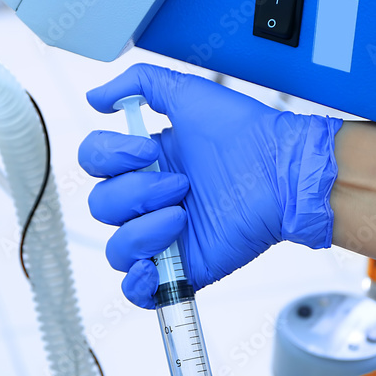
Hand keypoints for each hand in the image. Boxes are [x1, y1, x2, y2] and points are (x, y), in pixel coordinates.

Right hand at [79, 64, 341, 307]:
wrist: (282, 171)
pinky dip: (136, 283)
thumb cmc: (245, 133)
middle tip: (181, 183)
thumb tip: (96, 96)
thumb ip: (140, 83)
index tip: (148, 150)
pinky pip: (139, 292)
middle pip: (100, 206)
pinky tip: (152, 265)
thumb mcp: (188, 94)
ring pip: (116, 249)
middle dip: (136, 193)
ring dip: (142, 231)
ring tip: (181, 216)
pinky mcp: (183, 268)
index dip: (109, 157)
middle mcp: (148, 201)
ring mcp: (163, 237)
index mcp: (144, 163)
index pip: (93, 162)